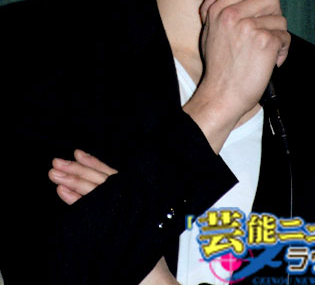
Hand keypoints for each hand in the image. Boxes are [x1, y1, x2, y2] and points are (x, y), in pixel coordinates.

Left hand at [48, 151, 178, 282]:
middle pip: (97, 179)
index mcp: (129, 193)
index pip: (108, 174)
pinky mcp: (110, 220)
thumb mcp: (128, 211)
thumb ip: (113, 197)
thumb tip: (91, 183)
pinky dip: (75, 199)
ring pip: (92, 189)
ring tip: (55, 174)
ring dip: (72, 180)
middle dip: (76, 170)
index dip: (92, 163)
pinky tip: (62, 192)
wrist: (150, 271)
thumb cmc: (139, 243)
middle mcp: (125, 197)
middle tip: (57, 163)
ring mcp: (118, 208)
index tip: (77, 153)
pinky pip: (90, 207)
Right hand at [184, 0, 289, 151]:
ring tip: (266, 49)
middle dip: (275, 13)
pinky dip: (282, 50)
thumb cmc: (218, 65)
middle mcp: (233, 15)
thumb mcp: (207, 30)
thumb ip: (211, 5)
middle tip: (267, 28)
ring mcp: (249, 27)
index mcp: (220, 9)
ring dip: (279, 34)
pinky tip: (271, 60)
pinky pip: (285, 36)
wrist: (222, 94)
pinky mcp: (265, 41)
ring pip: (281, 18)